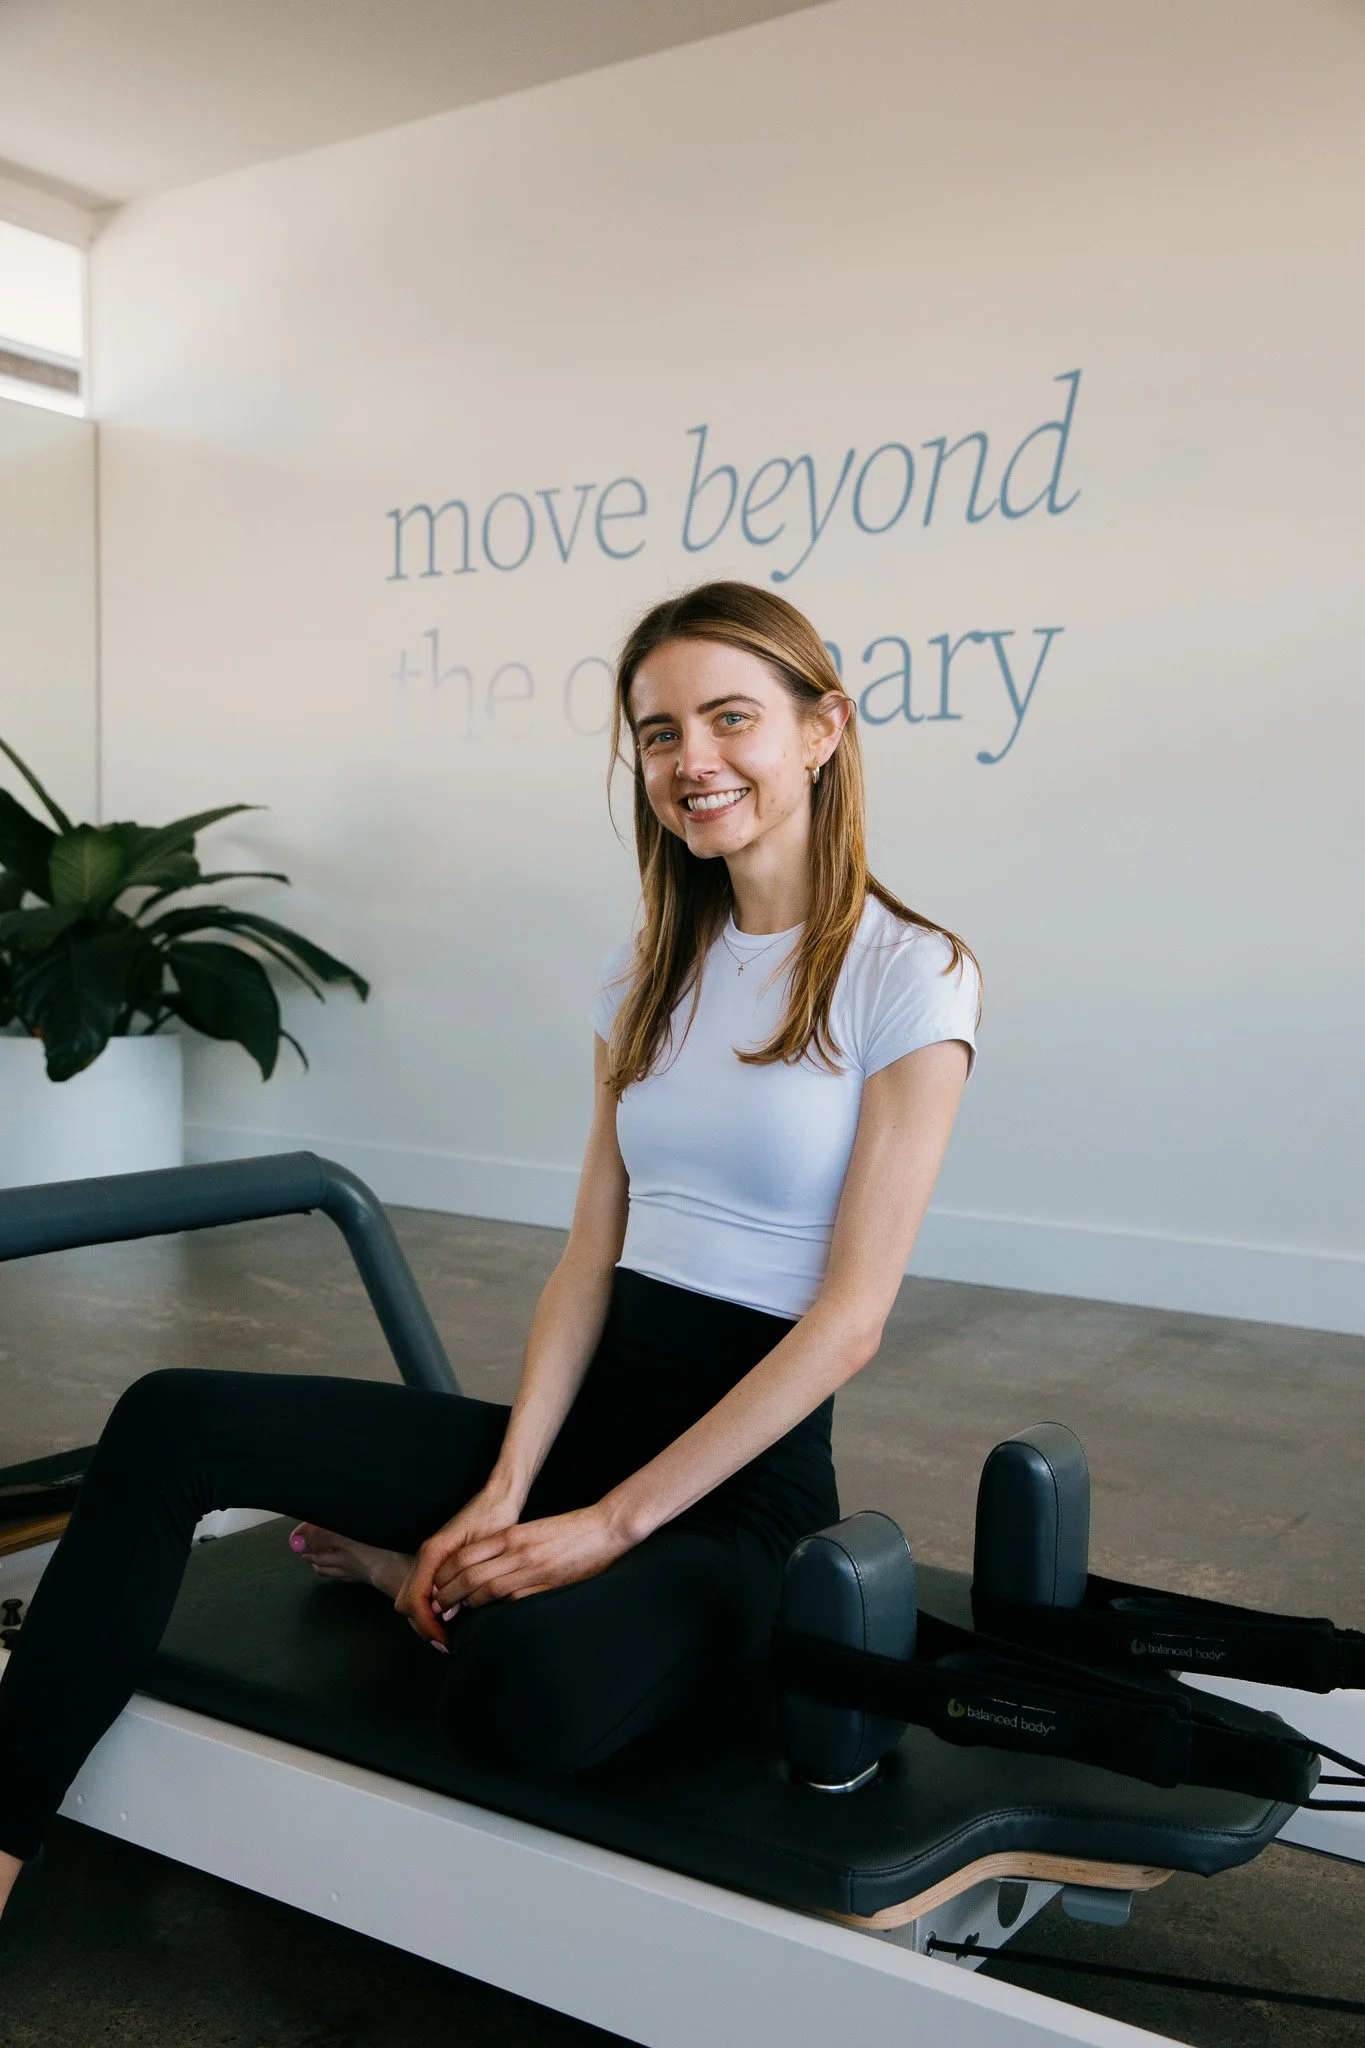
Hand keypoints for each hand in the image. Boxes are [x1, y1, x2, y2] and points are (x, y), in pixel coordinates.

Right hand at [395, 1480, 522, 1645]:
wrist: (498, 1497)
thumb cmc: (495, 1519)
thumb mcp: (485, 1548)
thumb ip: (465, 1578)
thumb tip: (448, 1610)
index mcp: (433, 1552)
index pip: (415, 1599)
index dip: (427, 1625)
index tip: (444, 1641)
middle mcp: (426, 1555)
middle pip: (406, 1603)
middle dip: (422, 1627)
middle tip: (446, 1643)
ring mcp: (429, 1558)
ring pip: (411, 1600)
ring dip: (425, 1620)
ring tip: (449, 1636)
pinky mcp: (437, 1561)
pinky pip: (422, 1591)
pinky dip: (430, 1610)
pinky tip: (451, 1618)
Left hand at [431, 1500, 636, 1610]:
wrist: (605, 1528)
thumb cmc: (569, 1530)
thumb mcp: (532, 1530)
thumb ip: (508, 1545)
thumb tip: (484, 1566)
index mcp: (512, 1535)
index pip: (466, 1554)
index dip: (446, 1573)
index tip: (437, 1586)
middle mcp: (518, 1550)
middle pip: (470, 1573)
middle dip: (448, 1592)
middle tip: (437, 1607)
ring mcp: (533, 1568)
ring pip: (488, 1588)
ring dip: (467, 1603)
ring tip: (454, 1613)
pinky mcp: (549, 1583)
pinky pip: (515, 1599)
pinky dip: (496, 1609)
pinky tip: (487, 1616)